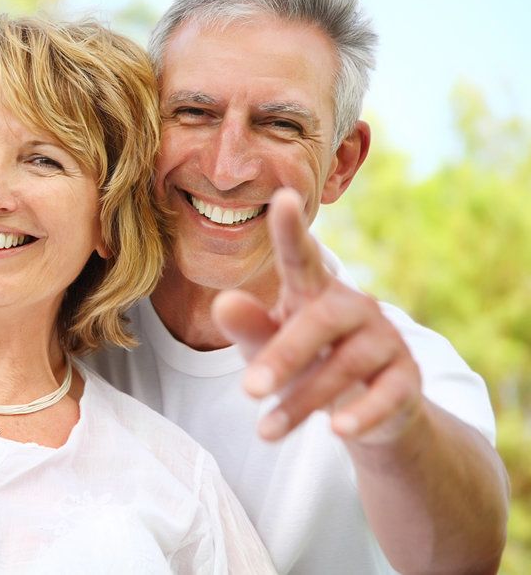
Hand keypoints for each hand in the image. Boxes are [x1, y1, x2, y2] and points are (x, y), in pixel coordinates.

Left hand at [212, 188, 422, 443]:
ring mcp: (385, 341)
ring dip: (304, 401)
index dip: (290, 228)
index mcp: (315, 292)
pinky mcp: (406, 378)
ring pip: (345, 366)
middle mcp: (353, 307)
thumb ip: (249, 327)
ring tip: (266, 430)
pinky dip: (361, 413)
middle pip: (319, 323)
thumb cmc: (306, 362)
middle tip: (247, 390)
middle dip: (283, 357)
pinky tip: (337, 431)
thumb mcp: (270, 346)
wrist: (367, 410)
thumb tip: (222, 303)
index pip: (300, 256)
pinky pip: (386, 395)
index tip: (281, 197)